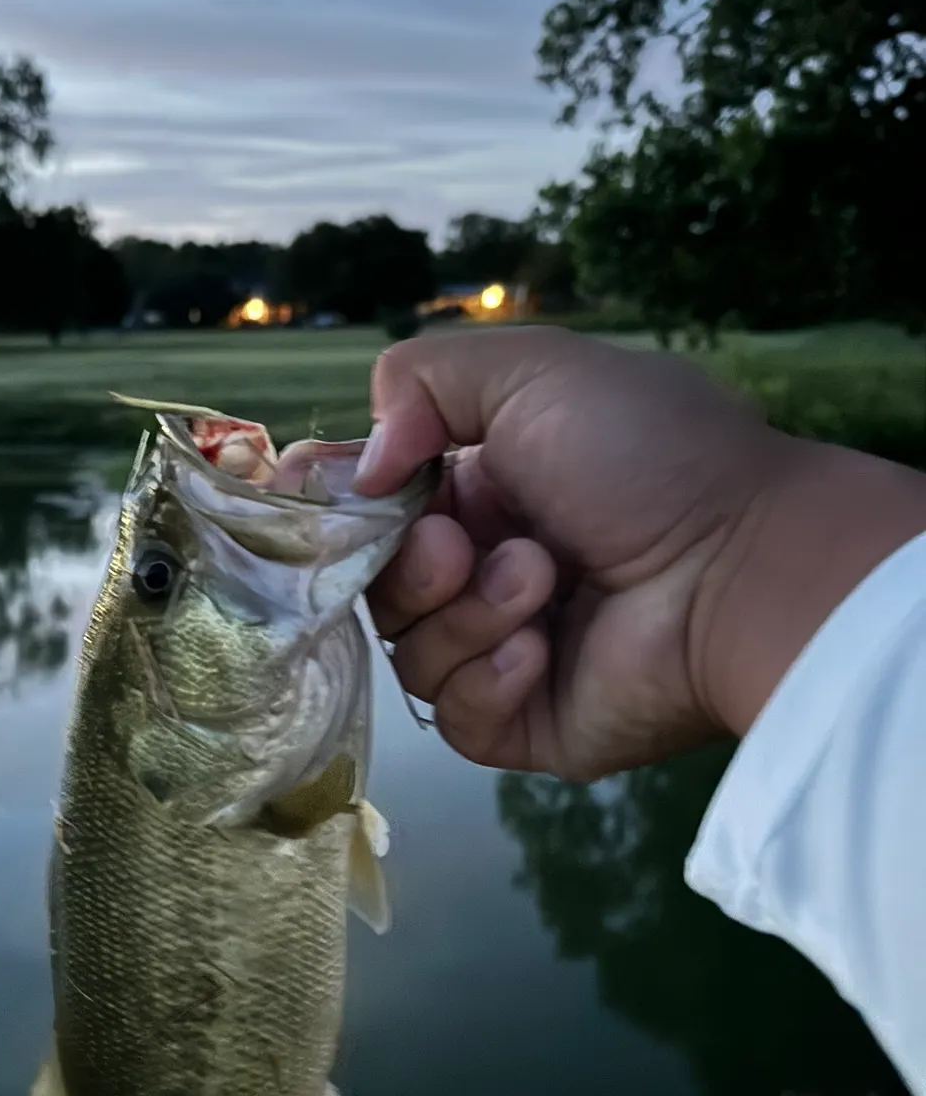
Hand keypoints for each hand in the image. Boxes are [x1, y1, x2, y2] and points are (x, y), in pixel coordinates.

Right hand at [354, 326, 925, 780]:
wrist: (745, 565)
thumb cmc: (645, 457)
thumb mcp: (533, 371)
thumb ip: (419, 380)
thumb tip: (363, 470)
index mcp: (486, 489)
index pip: (377, 508)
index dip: (351, 507)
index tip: (350, 499)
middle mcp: (487, 567)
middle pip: (379, 584)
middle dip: (410, 563)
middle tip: (462, 547)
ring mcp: (506, 649)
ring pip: (410, 650)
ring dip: (463, 613)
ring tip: (540, 582)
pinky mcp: (527, 723)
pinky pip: (455, 717)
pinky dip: (485, 680)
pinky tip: (540, 650)